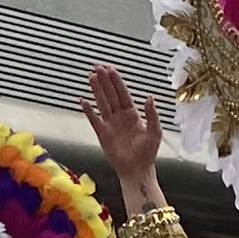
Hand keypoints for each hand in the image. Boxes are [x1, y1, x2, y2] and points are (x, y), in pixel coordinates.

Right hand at [86, 66, 167, 209]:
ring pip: (102, 103)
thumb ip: (152, 115)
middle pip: (110, 94)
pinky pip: (93, 119)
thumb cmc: (148, 153)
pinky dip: (88, 110)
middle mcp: (120, 117)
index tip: (110, 69)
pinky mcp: (102, 134)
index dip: (116, 81)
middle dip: (104, 81)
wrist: (137, 170)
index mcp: (133, 114)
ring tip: (90, 76)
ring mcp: (110, 124)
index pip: (123, 93)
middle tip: (97, 67)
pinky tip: (82, 100)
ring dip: (96, 90)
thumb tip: (149, 97)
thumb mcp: (155, 132)